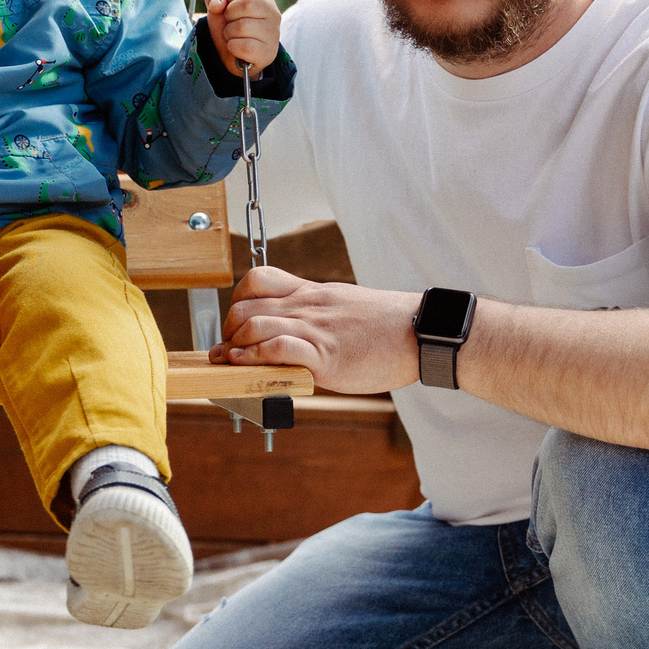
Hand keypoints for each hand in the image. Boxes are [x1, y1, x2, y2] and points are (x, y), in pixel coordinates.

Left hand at [205, 0, 280, 76]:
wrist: (233, 54)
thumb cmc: (230, 25)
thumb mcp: (218, 6)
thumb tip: (217, 4)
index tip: (231, 4)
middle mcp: (272, 11)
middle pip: (246, 4)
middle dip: (229, 14)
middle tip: (231, 22)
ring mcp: (273, 32)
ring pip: (243, 26)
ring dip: (229, 32)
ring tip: (234, 35)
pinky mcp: (268, 52)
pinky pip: (244, 46)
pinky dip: (233, 47)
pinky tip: (237, 47)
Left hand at [214, 266, 426, 395]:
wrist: (422, 333)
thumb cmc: (387, 327)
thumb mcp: (344, 307)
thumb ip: (315, 316)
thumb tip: (293, 334)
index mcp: (311, 292)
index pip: (257, 280)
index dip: (237, 302)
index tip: (238, 324)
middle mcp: (307, 306)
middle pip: (244, 305)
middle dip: (227, 332)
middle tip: (231, 351)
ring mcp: (314, 329)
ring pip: (253, 324)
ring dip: (235, 346)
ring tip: (236, 362)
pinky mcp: (325, 355)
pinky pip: (277, 348)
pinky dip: (254, 359)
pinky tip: (250, 369)